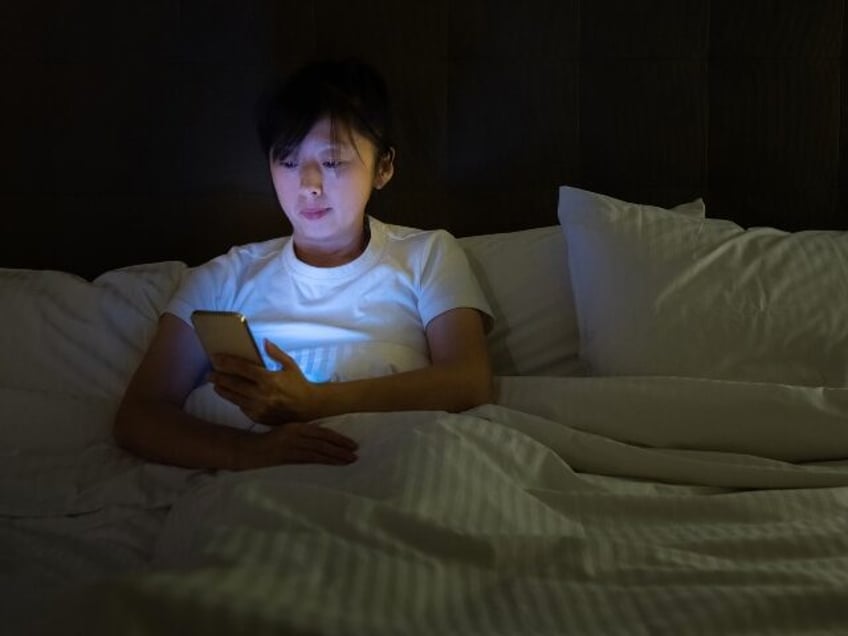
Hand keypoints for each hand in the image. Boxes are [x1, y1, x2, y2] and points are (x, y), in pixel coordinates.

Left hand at [209, 340, 320, 424]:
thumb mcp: (291, 365)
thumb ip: (276, 353)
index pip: (242, 368)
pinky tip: (230, 395)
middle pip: (234, 384)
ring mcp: (260, 408)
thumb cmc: (299, 384)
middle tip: (209, 374)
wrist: (309, 408)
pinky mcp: (259, 417)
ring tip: (215, 384)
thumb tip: (264, 342)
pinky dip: (235, 400)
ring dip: (223, 390)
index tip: (215, 358)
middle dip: (219, 377)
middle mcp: (262, 394)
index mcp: (269, 379)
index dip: (227, 362)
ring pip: (234, 398)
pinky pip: (242, 407)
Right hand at [235, 421, 357, 468]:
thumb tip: (322, 437)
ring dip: (335, 457)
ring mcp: (293, 447)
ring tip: (349, 461)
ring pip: (319, 452)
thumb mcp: (288, 431)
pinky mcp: (288, 458)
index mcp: (298, 426)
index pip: (323, 433)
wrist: (250, 449)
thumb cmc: (270, 439)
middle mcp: (297, 435)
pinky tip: (332, 464)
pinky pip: (309, 460)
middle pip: (323, 443)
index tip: (352, 444)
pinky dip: (322, 461)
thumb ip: (303, 433)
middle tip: (356, 454)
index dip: (339, 439)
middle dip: (341, 449)